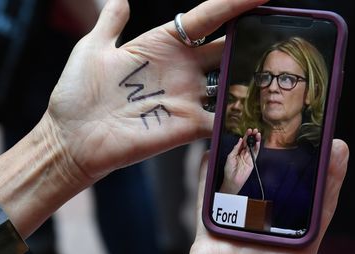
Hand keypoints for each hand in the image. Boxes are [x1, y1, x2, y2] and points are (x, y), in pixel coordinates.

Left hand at [42, 0, 267, 183]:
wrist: (70, 139)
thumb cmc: (75, 94)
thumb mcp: (92, 48)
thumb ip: (111, 23)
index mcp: (161, 45)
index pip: (207, 18)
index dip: (234, 4)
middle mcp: (180, 69)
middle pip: (226, 49)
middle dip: (253, 39)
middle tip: (283, 31)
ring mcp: (186, 98)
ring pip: (231, 83)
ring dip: (253, 75)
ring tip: (283, 66)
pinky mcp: (186, 127)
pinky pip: (221, 120)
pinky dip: (241, 115)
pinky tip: (264, 108)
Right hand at [178, 140, 354, 253]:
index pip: (318, 212)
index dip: (329, 182)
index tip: (339, 150)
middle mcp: (268, 243)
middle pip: (283, 194)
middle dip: (292, 162)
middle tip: (298, 130)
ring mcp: (237, 239)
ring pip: (244, 193)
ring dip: (249, 165)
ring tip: (255, 133)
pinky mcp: (208, 243)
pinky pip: (208, 206)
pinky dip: (208, 181)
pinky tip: (211, 157)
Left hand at [220, 128, 260, 193]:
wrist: (232, 179)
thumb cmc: (229, 169)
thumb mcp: (230, 156)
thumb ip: (236, 148)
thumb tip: (240, 140)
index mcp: (238, 152)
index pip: (243, 142)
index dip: (246, 136)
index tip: (249, 130)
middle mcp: (244, 153)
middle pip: (249, 143)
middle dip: (252, 136)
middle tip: (254, 130)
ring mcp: (248, 157)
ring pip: (253, 147)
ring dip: (256, 140)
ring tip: (258, 134)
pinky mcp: (252, 161)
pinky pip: (255, 153)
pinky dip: (257, 147)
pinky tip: (258, 142)